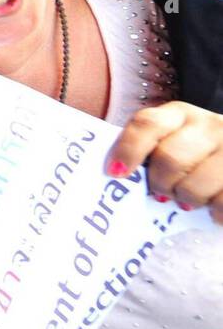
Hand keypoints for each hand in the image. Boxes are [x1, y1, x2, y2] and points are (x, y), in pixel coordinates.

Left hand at [106, 101, 222, 222]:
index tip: (116, 172)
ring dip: (188, 200)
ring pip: (193, 187)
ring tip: (192, 200)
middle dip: (161, 184)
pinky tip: (215, 208)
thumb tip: (116, 173)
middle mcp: (209, 125)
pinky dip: (215, 213)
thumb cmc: (196, 160)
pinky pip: (221, 204)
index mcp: (179, 115)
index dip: (128, 149)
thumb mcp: (173, 144)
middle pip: (169, 160)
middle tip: (163, 194)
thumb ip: (148, 153)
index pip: (147, 124)